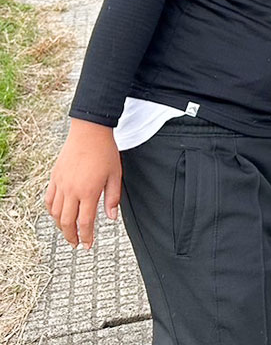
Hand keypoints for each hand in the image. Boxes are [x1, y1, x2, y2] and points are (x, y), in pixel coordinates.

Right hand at [44, 119, 121, 248]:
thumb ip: (112, 198)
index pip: (85, 222)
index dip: (86, 236)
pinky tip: (56, 214)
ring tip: (67, 232)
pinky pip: (49, 199)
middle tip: (76, 244)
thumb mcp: (115, 174)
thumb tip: (111, 218)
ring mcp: (61, 184)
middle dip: (71, 236)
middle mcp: (72, 191)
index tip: (87, 245)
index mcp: (89, 192)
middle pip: (67, 222)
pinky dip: (51, 210)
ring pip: (55, 213)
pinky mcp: (55, 177)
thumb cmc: (105, 151)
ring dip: (60, 226)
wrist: (90, 132)